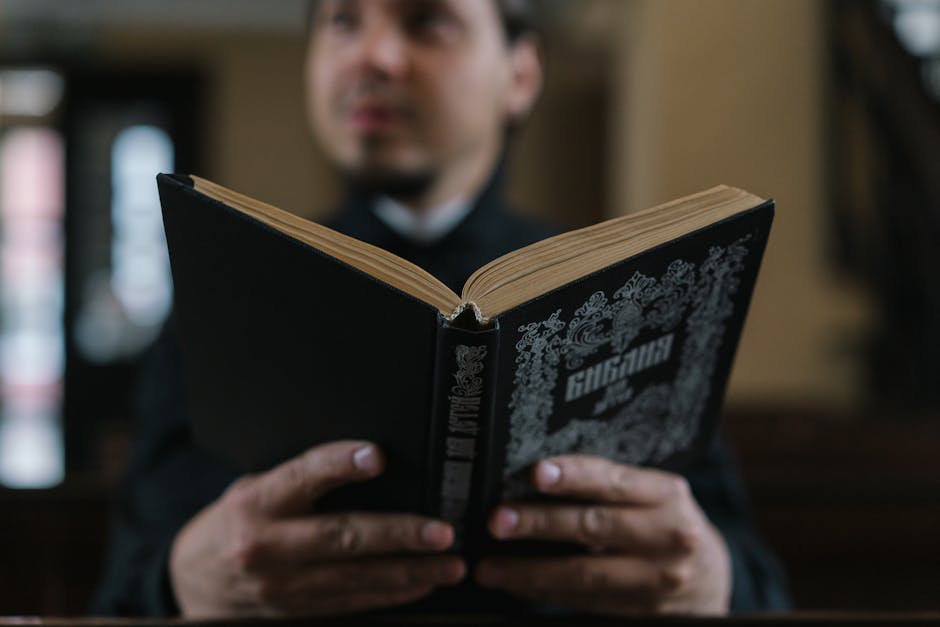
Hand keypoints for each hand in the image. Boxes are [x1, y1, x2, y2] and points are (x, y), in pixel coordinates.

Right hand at [169, 441, 464, 616]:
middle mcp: (267, 544)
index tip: (377, 456)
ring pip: (356, 577)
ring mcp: (282, 584)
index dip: (339, 464)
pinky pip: (351, 602)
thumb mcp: (256, 487)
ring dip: (409, 572)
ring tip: (450, 564)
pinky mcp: (296, 609)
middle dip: (399, 535)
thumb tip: (370, 459)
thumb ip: (301, 479)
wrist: (193, 579)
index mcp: (256, 502)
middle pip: (342, 537)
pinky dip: (391, 593)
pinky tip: (422, 584)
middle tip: (442, 532)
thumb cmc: (237, 519)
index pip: (302, 476)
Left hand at [475, 456, 730, 614]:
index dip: (574, 476)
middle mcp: (668, 537)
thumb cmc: (666, 522)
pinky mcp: (641, 611)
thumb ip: (610, 486)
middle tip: (498, 520)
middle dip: (540, 523)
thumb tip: (538, 476)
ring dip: (530, 571)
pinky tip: (516, 585)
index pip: (614, 481)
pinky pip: (584, 602)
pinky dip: (545, 592)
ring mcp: (656, 579)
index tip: (536, 474)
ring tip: (490, 567)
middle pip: (594, 528)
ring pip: (584, 575)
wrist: (710, 578)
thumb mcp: (654, 495)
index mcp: (667, 496)